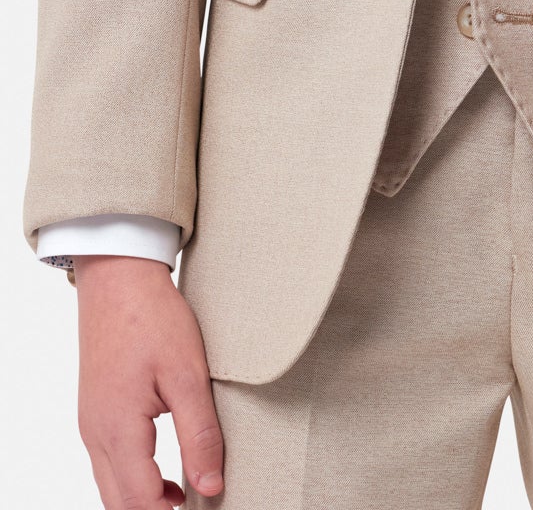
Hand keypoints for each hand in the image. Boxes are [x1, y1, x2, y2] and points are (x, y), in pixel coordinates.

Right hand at [73, 255, 224, 506]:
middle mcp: (95, 434)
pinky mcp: (94, 412)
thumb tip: (211, 487)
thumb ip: (199, 434)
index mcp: (117, 429)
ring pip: (110, 488)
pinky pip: (107, 465)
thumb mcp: (188, 374)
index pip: (140, 503)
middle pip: (118, 505)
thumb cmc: (153, 318)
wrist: (119, 277)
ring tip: (184, 496)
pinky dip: (132, 481)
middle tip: (194, 504)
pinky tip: (164, 474)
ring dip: (142, 501)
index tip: (204, 507)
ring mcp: (90, 424)